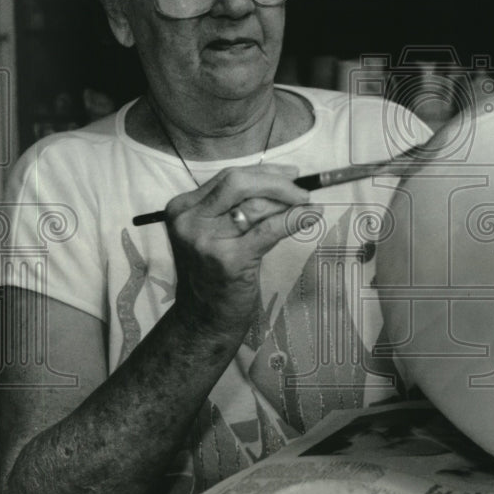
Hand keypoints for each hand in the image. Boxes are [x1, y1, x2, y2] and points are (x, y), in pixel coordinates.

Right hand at [163, 164, 314, 332]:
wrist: (203, 321)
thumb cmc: (215, 275)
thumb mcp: (216, 234)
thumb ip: (238, 206)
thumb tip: (285, 180)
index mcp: (183, 208)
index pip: (228, 176)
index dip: (264, 172)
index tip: (291, 174)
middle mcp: (189, 221)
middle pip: (239, 182)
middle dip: (277, 182)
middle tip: (302, 191)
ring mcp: (206, 241)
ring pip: (256, 205)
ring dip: (289, 203)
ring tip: (307, 207)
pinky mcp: (229, 261)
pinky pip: (269, 229)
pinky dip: (294, 219)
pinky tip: (311, 216)